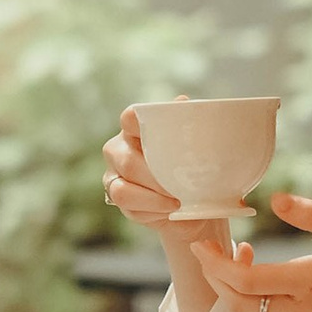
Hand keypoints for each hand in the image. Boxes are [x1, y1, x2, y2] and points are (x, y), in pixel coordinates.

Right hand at [101, 109, 242, 248]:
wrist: (195, 202)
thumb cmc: (193, 169)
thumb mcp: (196, 148)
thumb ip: (188, 125)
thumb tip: (183, 102)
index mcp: (136, 129)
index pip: (130, 118)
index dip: (139, 123)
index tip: (161, 132)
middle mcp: (119, 149)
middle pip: (126, 159)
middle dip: (155, 176)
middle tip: (180, 184)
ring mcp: (114, 175)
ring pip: (121, 188)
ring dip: (152, 197)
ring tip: (177, 201)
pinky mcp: (117, 198)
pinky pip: (126, 205)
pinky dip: (151, 209)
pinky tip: (169, 209)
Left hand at [193, 191, 311, 311]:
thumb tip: (275, 201)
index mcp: (310, 282)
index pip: (243, 280)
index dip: (214, 263)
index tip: (203, 243)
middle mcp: (303, 310)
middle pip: (237, 302)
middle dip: (215, 277)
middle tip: (213, 248)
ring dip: (236, 287)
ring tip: (243, 253)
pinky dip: (257, 298)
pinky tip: (269, 274)